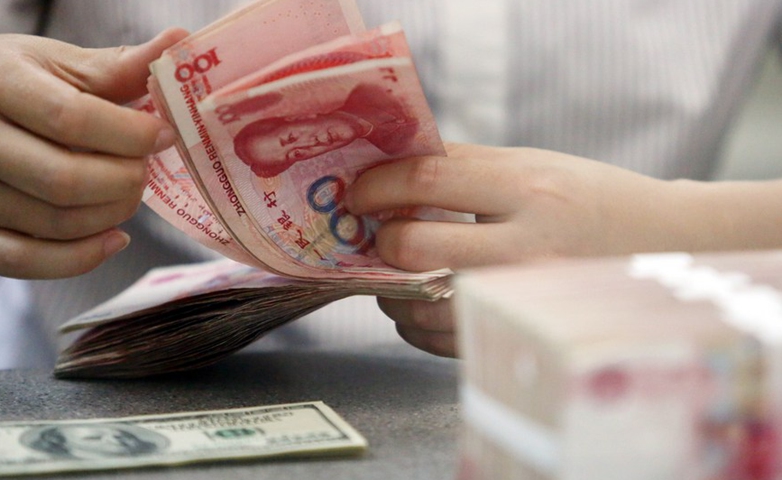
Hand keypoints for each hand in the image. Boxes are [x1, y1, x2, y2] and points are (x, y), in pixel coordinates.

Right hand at [0, 29, 187, 278]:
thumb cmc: (10, 83)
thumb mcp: (54, 64)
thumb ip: (116, 68)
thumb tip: (181, 44)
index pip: (72, 119)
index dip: (131, 134)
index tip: (164, 135)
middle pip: (66, 180)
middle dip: (126, 179)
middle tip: (144, 167)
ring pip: (57, 223)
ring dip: (113, 213)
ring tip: (129, 190)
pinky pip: (28, 262)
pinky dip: (83, 258)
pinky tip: (115, 238)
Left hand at [345, 142, 773, 355]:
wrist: (664, 247)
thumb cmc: (592, 199)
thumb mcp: (535, 165)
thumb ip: (465, 168)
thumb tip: (390, 173)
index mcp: (527, 189)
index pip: (426, 179)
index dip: (376, 184)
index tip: (357, 191)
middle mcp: (523, 247)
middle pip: (413, 246)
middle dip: (379, 240)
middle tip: (377, 234)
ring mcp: (522, 300)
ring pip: (418, 306)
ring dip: (390, 290)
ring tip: (397, 272)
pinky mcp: (519, 337)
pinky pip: (440, 342)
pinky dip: (416, 324)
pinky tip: (424, 304)